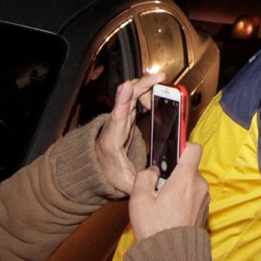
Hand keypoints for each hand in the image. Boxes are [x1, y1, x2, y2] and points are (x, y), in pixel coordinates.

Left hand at [97, 73, 164, 194]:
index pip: (117, 114)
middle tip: (160, 78)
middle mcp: (115, 122)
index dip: (123, 100)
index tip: (128, 86)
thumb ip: (140, 182)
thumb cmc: (110, 172)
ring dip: (146, 85)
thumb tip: (159, 181)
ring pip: (131, 92)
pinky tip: (155, 97)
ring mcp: (121, 115)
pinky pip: (135, 96)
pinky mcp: (127, 114)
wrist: (98, 165)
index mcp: (113, 138)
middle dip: (143, 84)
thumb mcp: (124, 183)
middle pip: (127, 96)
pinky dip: (146, 91)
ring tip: (161, 88)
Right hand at [129, 143, 209, 239]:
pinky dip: (184, 200)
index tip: (172, 152)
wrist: (172, 256)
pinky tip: (170, 213)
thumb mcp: (139, 199)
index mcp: (186, 179)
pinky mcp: (204, 211)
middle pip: (189, 168)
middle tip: (158, 189)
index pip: (194, 149)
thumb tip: (153, 171)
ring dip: (179, 188)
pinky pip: (194, 197)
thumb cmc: (155, 228)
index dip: (183, 146)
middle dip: (174, 174)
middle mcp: (200, 186)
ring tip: (163, 204)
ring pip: (191, 183)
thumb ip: (145, 176)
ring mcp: (204, 199)